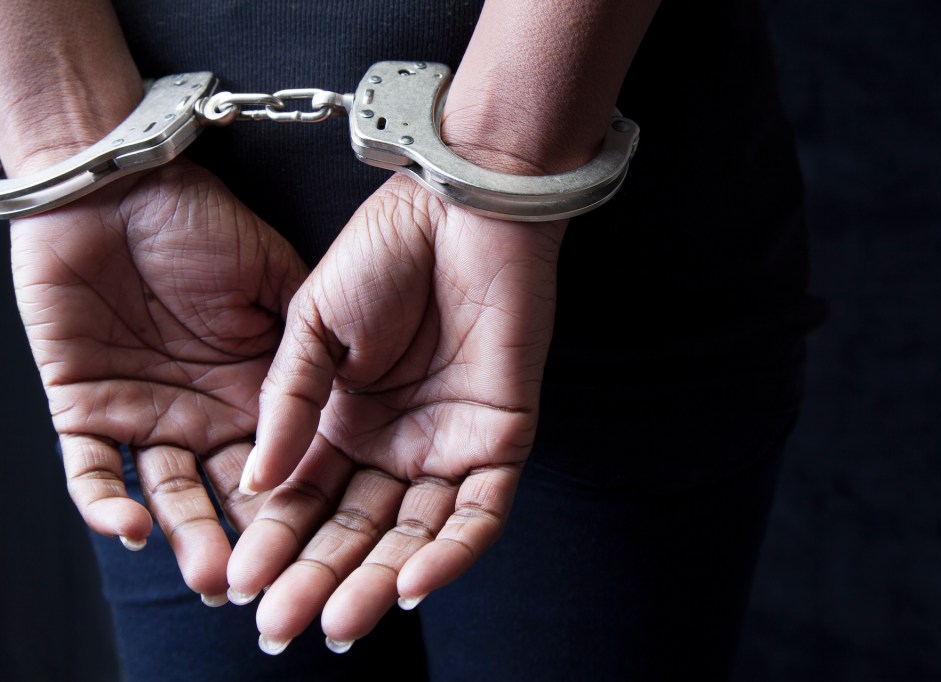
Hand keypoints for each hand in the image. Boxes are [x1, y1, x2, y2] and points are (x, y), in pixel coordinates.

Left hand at [10, 160, 307, 600]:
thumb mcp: (276, 280)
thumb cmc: (200, 222)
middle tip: (265, 582)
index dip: (297, 506)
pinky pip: (88, 471)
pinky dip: (104, 503)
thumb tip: (356, 396)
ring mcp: (141, 413)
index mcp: (251, 389)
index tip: (322, 546)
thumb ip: (309, 342)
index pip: (279, 462)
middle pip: (224, 493)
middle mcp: (201, 412)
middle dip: (244, 540)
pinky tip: (131, 527)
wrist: (118, 184)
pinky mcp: (81, 406)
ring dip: (184, 535)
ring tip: (210, 574)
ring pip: (163, 494)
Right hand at [226, 173, 564, 651]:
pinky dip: (451, 552)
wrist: (460, 208)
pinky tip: (412, 586)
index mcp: (342, 420)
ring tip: (339, 622)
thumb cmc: (385, 252)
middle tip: (281, 624)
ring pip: (414, 534)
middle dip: (318, 576)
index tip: (238, 580)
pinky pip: (480, 513)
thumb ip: (287, 404)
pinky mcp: (501, 440)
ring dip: (379, 581)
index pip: (305, 499)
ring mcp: (448, 445)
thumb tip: (257, 486)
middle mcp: (394, 443)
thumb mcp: (313, 327)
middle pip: (355, 528)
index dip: (273, 541)